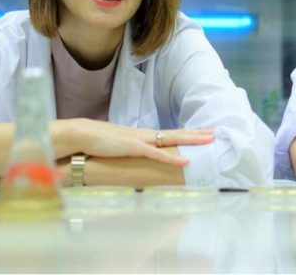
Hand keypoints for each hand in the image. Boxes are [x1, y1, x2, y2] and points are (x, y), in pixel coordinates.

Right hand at [54, 119, 213, 166]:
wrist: (81, 134)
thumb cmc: (95, 142)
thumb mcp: (116, 147)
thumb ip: (126, 151)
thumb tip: (131, 156)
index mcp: (141, 135)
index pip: (168, 134)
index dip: (185, 133)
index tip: (199, 133)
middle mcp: (144, 134)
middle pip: (176, 133)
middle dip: (196, 134)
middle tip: (214, 133)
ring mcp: (140, 140)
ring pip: (172, 139)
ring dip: (192, 140)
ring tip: (209, 139)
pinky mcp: (134, 147)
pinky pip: (158, 154)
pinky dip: (172, 159)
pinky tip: (186, 162)